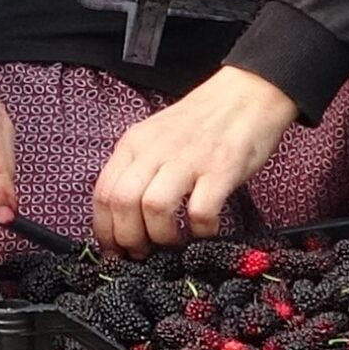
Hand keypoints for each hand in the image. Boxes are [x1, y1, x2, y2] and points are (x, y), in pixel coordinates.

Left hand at [93, 66, 297, 256]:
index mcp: (133, 144)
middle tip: (143, 255)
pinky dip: (201, 232)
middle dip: (128, 240)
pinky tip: (206, 233)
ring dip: (161, 237)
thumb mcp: (155, 139)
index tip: (114, 251)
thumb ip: (138, 170)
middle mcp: (154, 150)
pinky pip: (201, 212)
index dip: (104, 230)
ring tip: (173, 245)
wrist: (246, 94)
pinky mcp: (221, 169)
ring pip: (154, 208)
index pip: (103, 192)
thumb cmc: (200, 124)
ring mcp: (188, 159)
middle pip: (122, 202)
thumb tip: (123, 219)